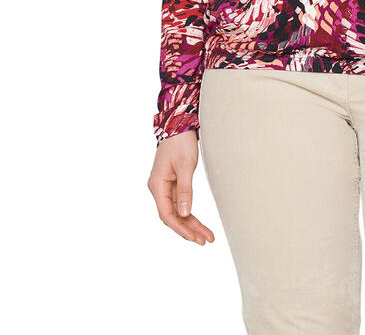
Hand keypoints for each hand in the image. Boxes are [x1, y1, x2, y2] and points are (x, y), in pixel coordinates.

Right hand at [147, 130, 214, 244]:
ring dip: (191, 224)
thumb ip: (185, 190)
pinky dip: (190, 213)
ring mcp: (165, 187)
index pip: (167, 213)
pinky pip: (180, 203)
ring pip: (177, 211)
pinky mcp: (173, 184)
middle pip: (172, 215)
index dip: (180, 227)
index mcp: (157, 185)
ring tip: (207, 236)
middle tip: (205, 241)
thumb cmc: (181, 142)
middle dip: (188, 229)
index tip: (194, 237)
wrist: (179, 124)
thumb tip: (185, 213)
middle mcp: (158, 188)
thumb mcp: (186, 165)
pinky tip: (198, 223)